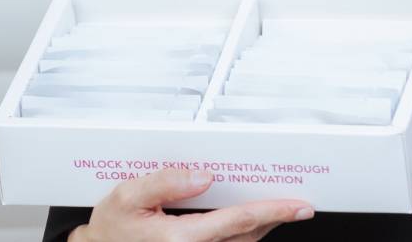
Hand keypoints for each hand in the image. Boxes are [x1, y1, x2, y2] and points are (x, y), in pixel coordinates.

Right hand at [70, 167, 311, 241]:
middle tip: (299, 203)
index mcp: (181, 239)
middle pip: (248, 235)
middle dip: (274, 218)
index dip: (274, 211)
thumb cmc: (112, 227)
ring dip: (261, 227)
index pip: (239, 221)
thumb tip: (204, 176)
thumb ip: (166, 181)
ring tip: (279, 207)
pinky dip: (243, 233)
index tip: (300, 206)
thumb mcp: (128, 196)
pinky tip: (249, 219)